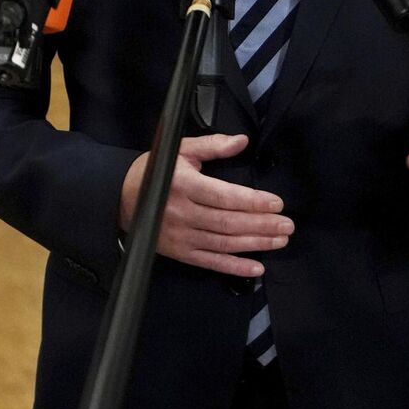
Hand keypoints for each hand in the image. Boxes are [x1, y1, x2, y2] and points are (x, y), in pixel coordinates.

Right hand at [119, 133, 292, 277]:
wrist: (121, 198)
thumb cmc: (155, 171)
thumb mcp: (180, 151)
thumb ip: (212, 145)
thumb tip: (241, 141)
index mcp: (183, 185)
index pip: (224, 197)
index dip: (253, 201)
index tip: (276, 203)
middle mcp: (182, 213)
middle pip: (229, 223)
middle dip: (262, 225)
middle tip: (287, 225)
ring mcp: (181, 236)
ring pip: (224, 244)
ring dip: (256, 244)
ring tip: (280, 239)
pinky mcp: (180, 253)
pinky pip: (211, 263)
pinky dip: (235, 267)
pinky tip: (256, 267)